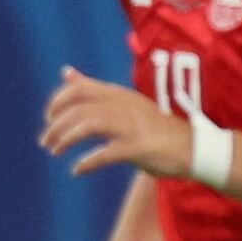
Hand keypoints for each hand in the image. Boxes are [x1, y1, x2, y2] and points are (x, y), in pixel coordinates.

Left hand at [41, 67, 190, 178]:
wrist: (195, 149)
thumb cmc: (157, 128)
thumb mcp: (124, 102)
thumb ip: (94, 89)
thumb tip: (66, 71)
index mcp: (119, 94)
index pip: (78, 90)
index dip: (57, 102)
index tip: (49, 118)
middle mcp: (124, 106)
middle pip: (78, 109)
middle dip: (56, 126)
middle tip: (46, 142)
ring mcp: (131, 127)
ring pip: (86, 126)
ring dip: (65, 139)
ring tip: (55, 151)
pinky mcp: (138, 148)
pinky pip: (104, 154)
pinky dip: (87, 162)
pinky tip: (77, 170)